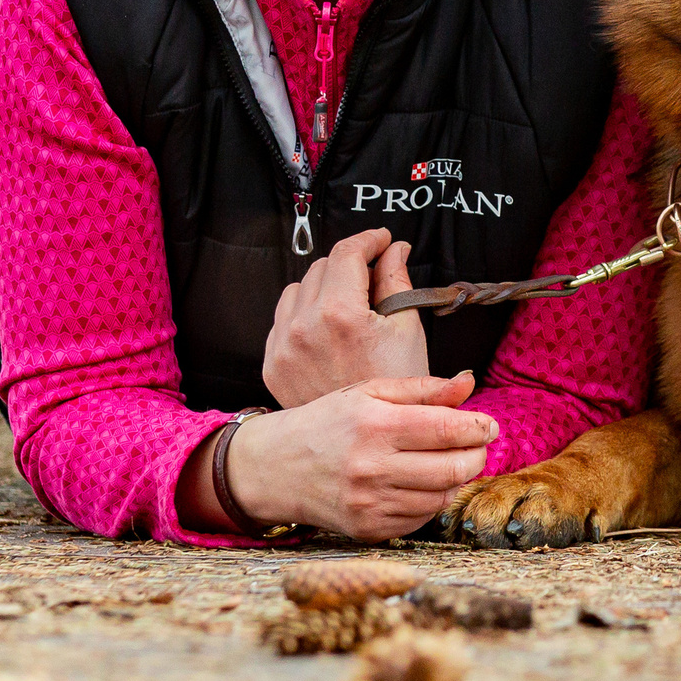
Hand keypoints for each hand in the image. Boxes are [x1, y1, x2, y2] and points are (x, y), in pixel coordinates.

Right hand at [228, 372, 498, 540]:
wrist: (276, 467)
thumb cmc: (327, 423)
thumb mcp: (370, 393)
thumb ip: (423, 389)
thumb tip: (469, 382)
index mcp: (375, 426)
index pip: (447, 429)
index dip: (478, 427)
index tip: (489, 425)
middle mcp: (372, 468)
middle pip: (453, 468)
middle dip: (476, 456)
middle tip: (477, 446)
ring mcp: (370, 504)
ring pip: (441, 497)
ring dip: (456, 480)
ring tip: (450, 462)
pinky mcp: (368, 530)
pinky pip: (420, 519)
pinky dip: (432, 501)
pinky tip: (423, 483)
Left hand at [262, 228, 426, 407]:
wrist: (366, 440)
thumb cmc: (395, 387)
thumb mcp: (407, 330)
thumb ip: (396, 280)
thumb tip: (394, 250)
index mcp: (340, 313)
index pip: (347, 253)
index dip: (368, 240)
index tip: (382, 241)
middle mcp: (303, 326)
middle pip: (322, 267)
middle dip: (349, 265)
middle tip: (373, 276)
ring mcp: (283, 347)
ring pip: (297, 290)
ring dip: (322, 287)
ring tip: (348, 303)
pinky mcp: (272, 365)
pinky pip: (282, 321)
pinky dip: (303, 315)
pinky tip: (326, 328)